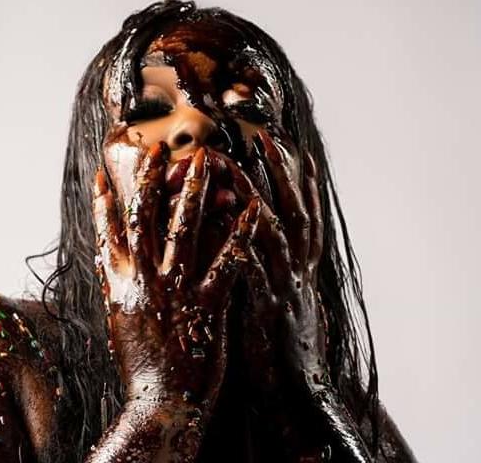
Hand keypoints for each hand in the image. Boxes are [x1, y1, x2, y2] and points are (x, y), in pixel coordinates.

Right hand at [92, 142, 259, 409]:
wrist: (158, 407)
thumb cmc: (140, 365)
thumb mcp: (120, 321)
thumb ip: (117, 284)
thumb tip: (110, 254)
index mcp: (118, 286)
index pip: (107, 234)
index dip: (103, 201)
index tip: (100, 172)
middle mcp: (143, 283)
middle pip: (146, 220)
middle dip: (152, 180)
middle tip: (161, 147)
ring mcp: (174, 293)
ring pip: (184, 231)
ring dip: (195, 192)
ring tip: (207, 161)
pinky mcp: (205, 308)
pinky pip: (226, 263)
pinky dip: (239, 233)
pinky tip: (252, 208)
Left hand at [222, 129, 329, 392]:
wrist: (296, 393)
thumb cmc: (283, 348)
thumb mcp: (283, 301)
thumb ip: (271, 270)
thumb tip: (249, 242)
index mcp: (300, 269)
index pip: (305, 217)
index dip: (301, 182)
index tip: (292, 149)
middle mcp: (297, 272)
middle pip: (292, 212)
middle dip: (280, 175)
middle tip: (266, 139)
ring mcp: (284, 287)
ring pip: (272, 232)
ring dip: (255, 196)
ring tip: (236, 165)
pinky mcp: (267, 309)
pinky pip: (252, 270)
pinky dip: (241, 245)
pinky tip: (226, 222)